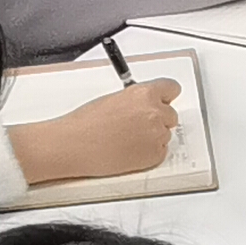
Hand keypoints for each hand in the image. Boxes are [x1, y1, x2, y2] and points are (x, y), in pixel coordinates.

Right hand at [3, 79, 181, 184]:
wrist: (73, 145)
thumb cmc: (85, 123)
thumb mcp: (114, 98)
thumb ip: (137, 99)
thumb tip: (147, 104)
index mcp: (145, 94)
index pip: (172, 88)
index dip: (165, 97)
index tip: (164, 100)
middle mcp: (155, 112)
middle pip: (171, 115)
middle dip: (157, 119)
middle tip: (135, 126)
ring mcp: (157, 135)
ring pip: (165, 134)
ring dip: (151, 137)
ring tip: (125, 139)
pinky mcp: (155, 155)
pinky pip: (160, 152)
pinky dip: (148, 152)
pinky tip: (128, 150)